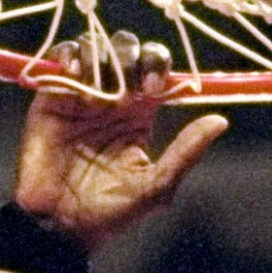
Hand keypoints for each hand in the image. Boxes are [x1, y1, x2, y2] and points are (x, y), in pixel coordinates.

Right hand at [13, 33, 227, 249]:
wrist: (60, 225)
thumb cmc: (109, 212)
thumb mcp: (156, 185)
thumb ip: (186, 152)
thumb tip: (220, 120)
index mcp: (139, 114)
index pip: (155, 69)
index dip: (157, 66)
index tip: (154, 88)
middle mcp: (111, 97)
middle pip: (127, 50)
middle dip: (132, 56)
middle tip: (129, 86)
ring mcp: (81, 94)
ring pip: (95, 47)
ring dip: (102, 56)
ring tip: (99, 88)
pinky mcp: (51, 96)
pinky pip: (62, 57)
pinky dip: (71, 55)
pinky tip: (78, 74)